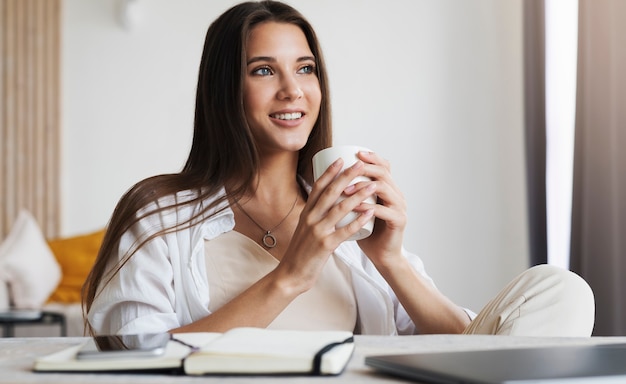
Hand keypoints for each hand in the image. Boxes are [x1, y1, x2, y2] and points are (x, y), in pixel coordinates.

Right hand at [275, 157, 375, 290]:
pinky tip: (370, 212)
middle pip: (331, 192)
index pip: (318, 187)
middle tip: (360, 165)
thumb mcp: (304, 229)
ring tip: (372, 186)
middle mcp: (310, 218)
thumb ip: (315, 217)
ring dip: (358, 195)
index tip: (341, 159)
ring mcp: (317, 231)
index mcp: (305, 213)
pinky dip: (359, 220)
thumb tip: (328, 205)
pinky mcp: (325, 245)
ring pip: (340, 208)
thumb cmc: (301, 253)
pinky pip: (345, 231)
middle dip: (347, 176)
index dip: (330, 172)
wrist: (290, 275)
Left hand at [348, 151, 406, 265]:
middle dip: (365, 168)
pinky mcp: (399, 221)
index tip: (355, 153)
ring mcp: (400, 207)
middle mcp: (397, 195)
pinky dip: (368, 207)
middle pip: (383, 173)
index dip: (372, 158)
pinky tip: (355, 206)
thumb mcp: (359, 209)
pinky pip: (383, 210)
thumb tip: (330, 178)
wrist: (382, 256)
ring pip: (383, 189)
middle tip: (348, 168)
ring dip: (363, 187)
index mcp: (389, 189)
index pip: (383, 166)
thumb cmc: (366, 232)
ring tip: (346, 189)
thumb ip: (352, 195)